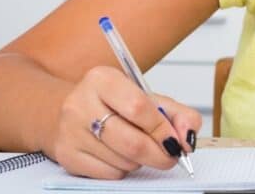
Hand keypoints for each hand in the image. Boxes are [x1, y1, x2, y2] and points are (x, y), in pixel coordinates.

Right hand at [49, 66, 201, 178]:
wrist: (73, 111)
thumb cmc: (114, 104)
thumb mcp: (148, 98)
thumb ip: (178, 114)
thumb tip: (188, 137)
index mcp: (103, 79)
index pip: (139, 108)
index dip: (162, 129)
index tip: (176, 140)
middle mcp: (80, 103)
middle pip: (131, 142)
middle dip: (159, 154)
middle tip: (170, 155)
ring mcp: (70, 131)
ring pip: (122, 161)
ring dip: (140, 160)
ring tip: (137, 146)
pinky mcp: (66, 155)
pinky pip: (108, 173)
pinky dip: (123, 169)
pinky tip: (119, 154)